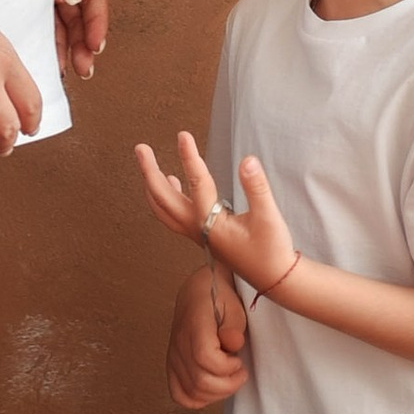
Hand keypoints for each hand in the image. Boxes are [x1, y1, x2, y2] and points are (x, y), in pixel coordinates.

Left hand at [46, 0, 108, 86]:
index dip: (97, 20)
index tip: (95, 44)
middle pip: (79, 14)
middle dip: (83, 43)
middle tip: (83, 66)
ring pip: (62, 25)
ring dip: (67, 49)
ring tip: (65, 70)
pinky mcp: (23, 4)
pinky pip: (42, 27)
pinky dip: (48, 45)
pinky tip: (49, 61)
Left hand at [133, 133, 301, 299]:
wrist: (273, 278)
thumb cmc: (271, 250)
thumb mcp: (268, 217)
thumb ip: (256, 188)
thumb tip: (247, 161)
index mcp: (211, 223)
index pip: (198, 184)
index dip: (190, 157)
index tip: (183, 135)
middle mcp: (197, 229)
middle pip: (163, 199)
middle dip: (149, 172)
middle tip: (140, 149)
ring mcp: (197, 233)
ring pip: (164, 210)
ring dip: (153, 186)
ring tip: (147, 163)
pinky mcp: (202, 235)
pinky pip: (173, 215)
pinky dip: (166, 198)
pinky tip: (173, 182)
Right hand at [168, 255, 250, 409]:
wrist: (199, 290)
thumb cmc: (219, 297)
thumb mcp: (234, 304)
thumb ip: (234, 325)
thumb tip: (232, 343)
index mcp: (194, 326)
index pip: (206, 358)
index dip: (227, 367)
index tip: (239, 360)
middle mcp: (179, 344)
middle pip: (199, 381)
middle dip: (227, 384)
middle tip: (240, 373)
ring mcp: (173, 356)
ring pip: (190, 392)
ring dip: (216, 393)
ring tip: (229, 379)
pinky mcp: (172, 365)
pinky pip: (178, 394)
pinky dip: (197, 399)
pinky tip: (212, 389)